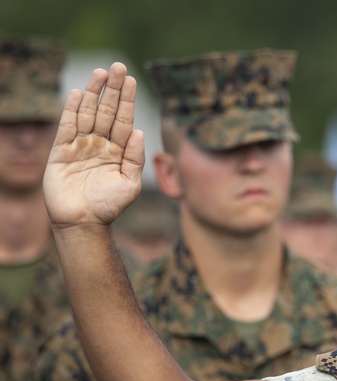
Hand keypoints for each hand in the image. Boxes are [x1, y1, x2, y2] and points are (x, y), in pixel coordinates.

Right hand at [44, 62, 144, 228]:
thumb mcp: (130, 184)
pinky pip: (67, 127)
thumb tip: (140, 132)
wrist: (83, 223)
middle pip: (107, 111)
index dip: (127, 100)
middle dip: (112, 89)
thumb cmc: (109, 206)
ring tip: (100, 73)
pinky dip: (72, 110)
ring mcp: (80, 146)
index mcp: (118, 151)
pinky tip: (79, 94)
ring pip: (88, 114)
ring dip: (94, 93)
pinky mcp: (61, 152)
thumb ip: (135, 159)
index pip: (124, 120)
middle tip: (118, 67)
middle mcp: (100, 144)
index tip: (132, 80)